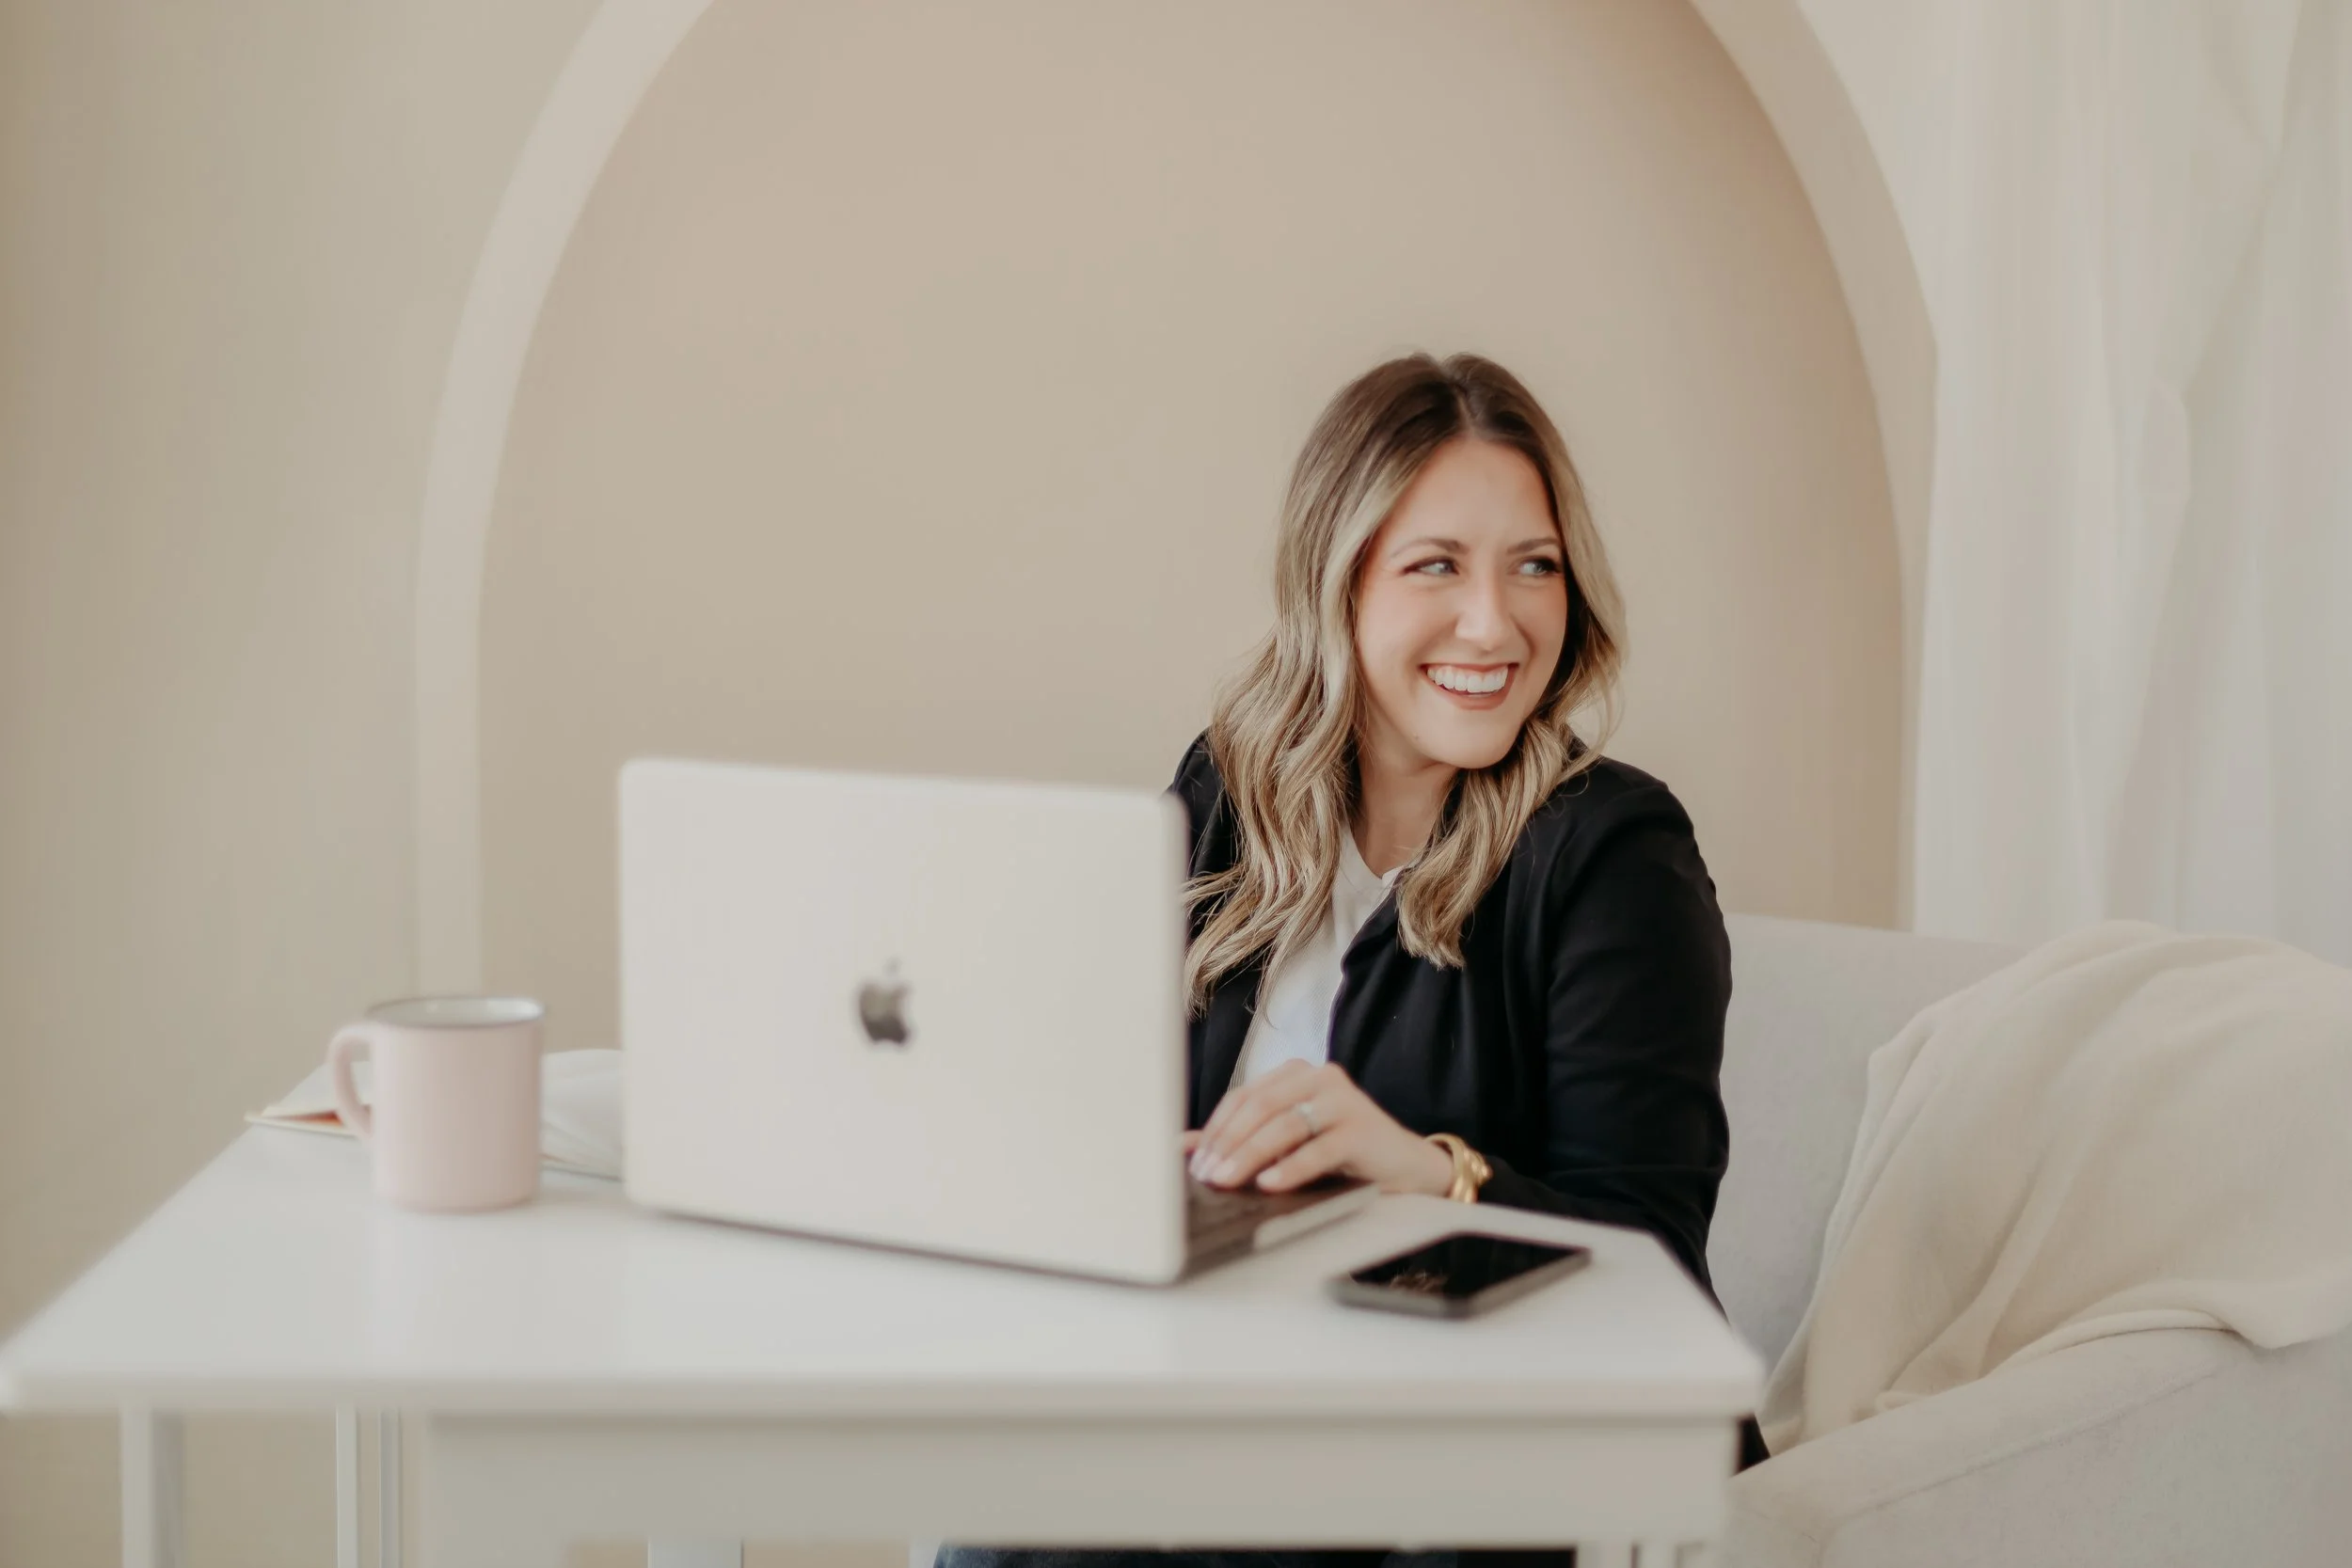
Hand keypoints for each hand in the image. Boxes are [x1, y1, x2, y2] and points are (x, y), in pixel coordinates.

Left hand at [1187, 1060, 1454, 1196]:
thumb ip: (1240, 1141)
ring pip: (1284, 1124)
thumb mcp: (1287, 1146)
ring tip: (1227, 1180)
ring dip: (1250, 1155)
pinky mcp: (1361, 1126)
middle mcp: (1318, 1077)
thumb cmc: (1341, 1156)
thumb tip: (1182, 1148)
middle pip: (1259, 1107)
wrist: (1405, 1167)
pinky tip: (1270, 1183)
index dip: (1215, 1129)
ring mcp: (1342, 1098)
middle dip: (1227, 1144)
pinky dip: (1291, 1167)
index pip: (1243, 1096)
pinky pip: (1317, 1148)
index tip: (1194, 1162)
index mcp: (1295, 1074)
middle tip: (1206, 1175)